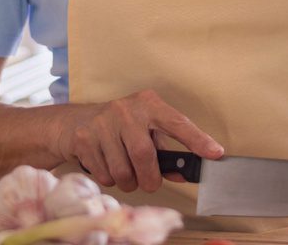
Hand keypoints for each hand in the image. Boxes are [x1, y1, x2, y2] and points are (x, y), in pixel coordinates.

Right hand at [53, 89, 223, 193]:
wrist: (73, 123)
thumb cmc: (117, 129)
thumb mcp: (143, 131)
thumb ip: (163, 152)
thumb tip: (181, 174)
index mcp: (148, 104)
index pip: (177, 123)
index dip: (197, 140)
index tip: (214, 154)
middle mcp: (126, 109)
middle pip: (144, 154)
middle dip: (149, 178)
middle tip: (150, 183)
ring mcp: (103, 122)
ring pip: (123, 170)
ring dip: (128, 182)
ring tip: (126, 173)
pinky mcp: (84, 138)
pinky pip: (104, 174)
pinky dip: (109, 179)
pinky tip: (106, 165)